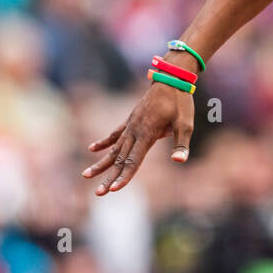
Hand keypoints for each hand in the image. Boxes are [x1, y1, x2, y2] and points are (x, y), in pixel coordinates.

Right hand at [82, 76, 193, 194]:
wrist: (171, 78)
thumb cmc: (181, 102)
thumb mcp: (186, 124)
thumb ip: (182, 144)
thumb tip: (179, 161)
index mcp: (147, 134)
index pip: (133, 160)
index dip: (124, 176)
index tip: (114, 190)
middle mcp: (135, 131)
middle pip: (119, 159)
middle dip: (108, 178)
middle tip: (98, 194)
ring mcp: (130, 125)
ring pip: (113, 149)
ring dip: (101, 163)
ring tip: (86, 175)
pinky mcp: (131, 120)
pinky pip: (114, 134)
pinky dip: (104, 143)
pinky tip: (92, 149)